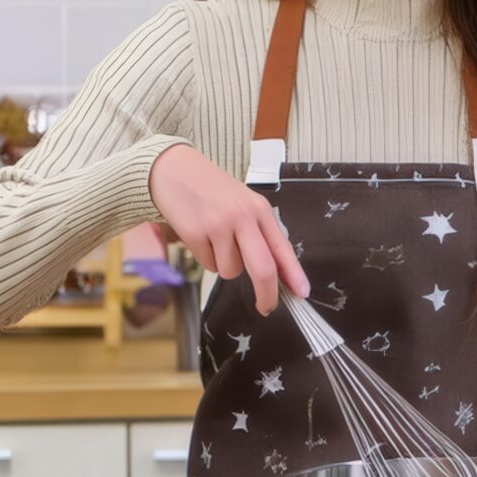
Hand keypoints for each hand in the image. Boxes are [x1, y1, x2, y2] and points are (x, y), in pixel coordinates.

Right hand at [149, 144, 309, 315]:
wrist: (174, 169)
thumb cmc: (212, 189)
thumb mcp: (244, 203)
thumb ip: (260, 232)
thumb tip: (276, 271)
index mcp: (260, 209)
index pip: (282, 248)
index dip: (294, 274)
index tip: (302, 293)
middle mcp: (242, 217)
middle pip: (262, 268)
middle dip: (267, 294)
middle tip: (266, 307)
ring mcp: (218, 226)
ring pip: (230, 271)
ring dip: (224, 265)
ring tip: (215, 239)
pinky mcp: (194, 233)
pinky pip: (208, 265)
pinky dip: (206, 258)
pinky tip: (200, 235)